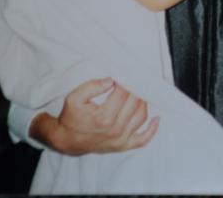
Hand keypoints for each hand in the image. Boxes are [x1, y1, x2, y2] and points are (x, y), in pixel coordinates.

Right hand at [33, 78, 158, 154]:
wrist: (66, 140)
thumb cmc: (71, 117)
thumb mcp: (74, 98)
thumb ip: (92, 86)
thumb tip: (111, 80)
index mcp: (103, 117)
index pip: (123, 94)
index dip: (125, 82)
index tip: (123, 76)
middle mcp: (115, 130)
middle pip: (134, 103)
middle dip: (135, 89)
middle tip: (134, 81)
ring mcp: (120, 140)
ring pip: (141, 116)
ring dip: (143, 102)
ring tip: (138, 93)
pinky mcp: (123, 146)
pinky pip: (143, 139)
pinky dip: (152, 130)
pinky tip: (156, 119)